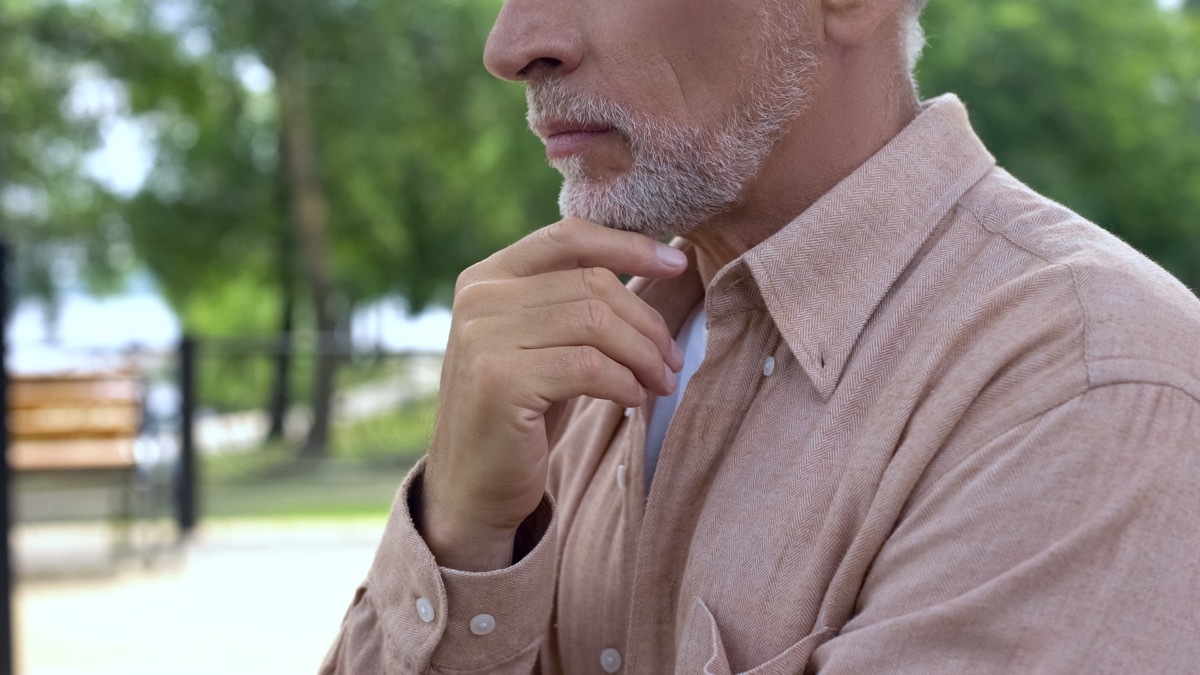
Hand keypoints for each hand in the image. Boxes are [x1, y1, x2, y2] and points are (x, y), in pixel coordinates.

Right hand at [420, 219, 687, 570]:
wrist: (470, 489)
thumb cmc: (519, 414)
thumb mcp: (537, 344)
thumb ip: (568, 300)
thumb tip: (652, 259)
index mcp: (486, 278)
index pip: (568, 236)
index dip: (629, 245)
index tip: (677, 264)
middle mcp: (479, 299)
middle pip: (591, 284)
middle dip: (646, 321)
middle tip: (672, 359)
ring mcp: (484, 337)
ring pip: (595, 322)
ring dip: (643, 355)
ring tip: (661, 381)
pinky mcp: (500, 380)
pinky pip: (589, 366)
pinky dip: (625, 383)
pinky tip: (633, 400)